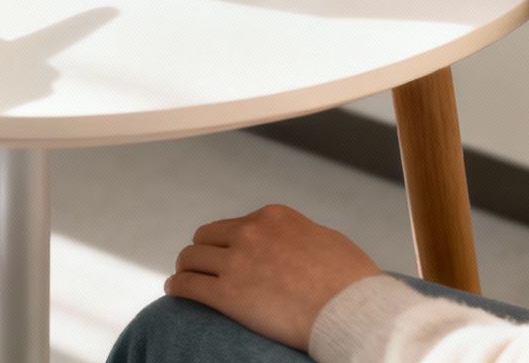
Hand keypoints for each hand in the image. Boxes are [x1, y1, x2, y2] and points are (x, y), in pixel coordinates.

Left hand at [165, 205, 382, 351]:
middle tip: (200, 267)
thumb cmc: (352, 282)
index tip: (225, 255)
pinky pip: (188, 285)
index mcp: (274, 216)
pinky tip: (174, 292)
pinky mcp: (228, 294)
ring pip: (190, 258)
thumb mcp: (327, 241)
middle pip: (206, 237)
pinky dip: (177, 287)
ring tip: (183, 279)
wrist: (354, 311)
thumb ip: (302, 236)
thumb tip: (296, 242)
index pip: (236, 225)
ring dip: (185, 268)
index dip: (228, 242)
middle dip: (203, 252)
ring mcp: (237, 261)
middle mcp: (251, 232)